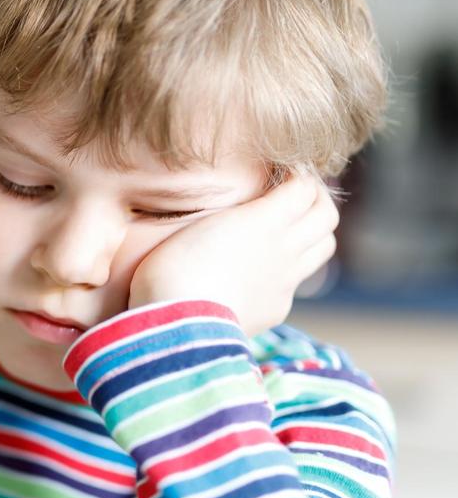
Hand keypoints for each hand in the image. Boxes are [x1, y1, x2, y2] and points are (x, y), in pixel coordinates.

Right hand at [129, 174, 338, 336]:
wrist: (178, 326)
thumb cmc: (170, 270)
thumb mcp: (191, 227)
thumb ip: (225, 215)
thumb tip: (239, 212)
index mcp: (263, 221)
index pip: (305, 187)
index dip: (298, 174)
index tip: (281, 170)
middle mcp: (283, 248)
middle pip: (327, 215)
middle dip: (316, 198)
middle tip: (294, 193)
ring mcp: (284, 281)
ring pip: (324, 247)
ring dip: (314, 232)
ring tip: (290, 227)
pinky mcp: (277, 308)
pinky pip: (296, 282)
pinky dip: (289, 268)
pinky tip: (263, 268)